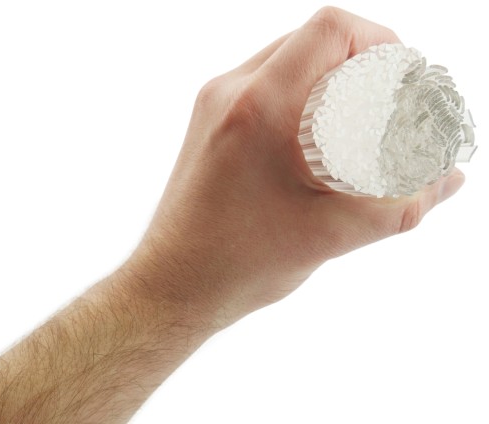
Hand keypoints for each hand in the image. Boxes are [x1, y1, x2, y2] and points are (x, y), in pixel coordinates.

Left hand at [127, 6, 464, 326]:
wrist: (174, 284)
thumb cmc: (239, 264)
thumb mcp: (331, 236)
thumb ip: (401, 206)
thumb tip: (446, 180)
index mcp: (259, 108)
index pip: (330, 30)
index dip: (380, 41)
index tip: (402, 78)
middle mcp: (230, 92)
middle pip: (310, 40)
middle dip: (360, 62)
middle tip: (387, 102)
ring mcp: (213, 104)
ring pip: (285, 59)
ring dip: (328, 76)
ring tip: (355, 118)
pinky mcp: (208, 121)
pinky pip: (262, 83)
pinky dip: (299, 92)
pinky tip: (315, 132)